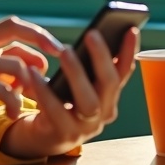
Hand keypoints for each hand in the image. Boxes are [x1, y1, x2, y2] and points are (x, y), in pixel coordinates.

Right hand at [0, 16, 64, 141]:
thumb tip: (32, 67)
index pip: (12, 25)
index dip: (36, 33)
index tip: (55, 47)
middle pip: (15, 28)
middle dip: (42, 39)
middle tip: (60, 57)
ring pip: (16, 64)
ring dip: (30, 85)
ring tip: (27, 102)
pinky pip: (5, 89)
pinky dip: (14, 103)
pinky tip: (11, 114)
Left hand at [0, 26, 140, 158]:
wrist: (38, 136)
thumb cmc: (58, 100)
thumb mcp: (73, 82)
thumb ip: (84, 66)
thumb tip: (91, 35)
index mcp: (109, 97)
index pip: (123, 72)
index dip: (129, 51)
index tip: (131, 28)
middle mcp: (103, 114)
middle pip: (109, 85)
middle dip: (103, 58)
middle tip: (91, 33)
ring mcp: (86, 128)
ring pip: (89, 102)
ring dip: (78, 74)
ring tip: (66, 51)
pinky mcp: (63, 135)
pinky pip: (55, 111)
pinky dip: (44, 90)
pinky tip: (33, 73)